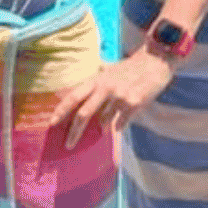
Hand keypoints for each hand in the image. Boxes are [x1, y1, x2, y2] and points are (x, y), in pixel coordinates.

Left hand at [50, 49, 175, 147]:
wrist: (155, 62)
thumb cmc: (131, 67)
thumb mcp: (109, 69)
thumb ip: (95, 81)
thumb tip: (81, 92)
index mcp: (97, 79)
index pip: (74, 96)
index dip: (61, 110)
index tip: (52, 123)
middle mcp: (106, 88)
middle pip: (84, 114)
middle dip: (74, 132)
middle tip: (68, 144)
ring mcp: (120, 97)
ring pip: (104, 120)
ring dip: (103, 124)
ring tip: (109, 118)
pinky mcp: (134, 104)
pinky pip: (120, 123)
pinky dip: (118, 125)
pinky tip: (121, 120)